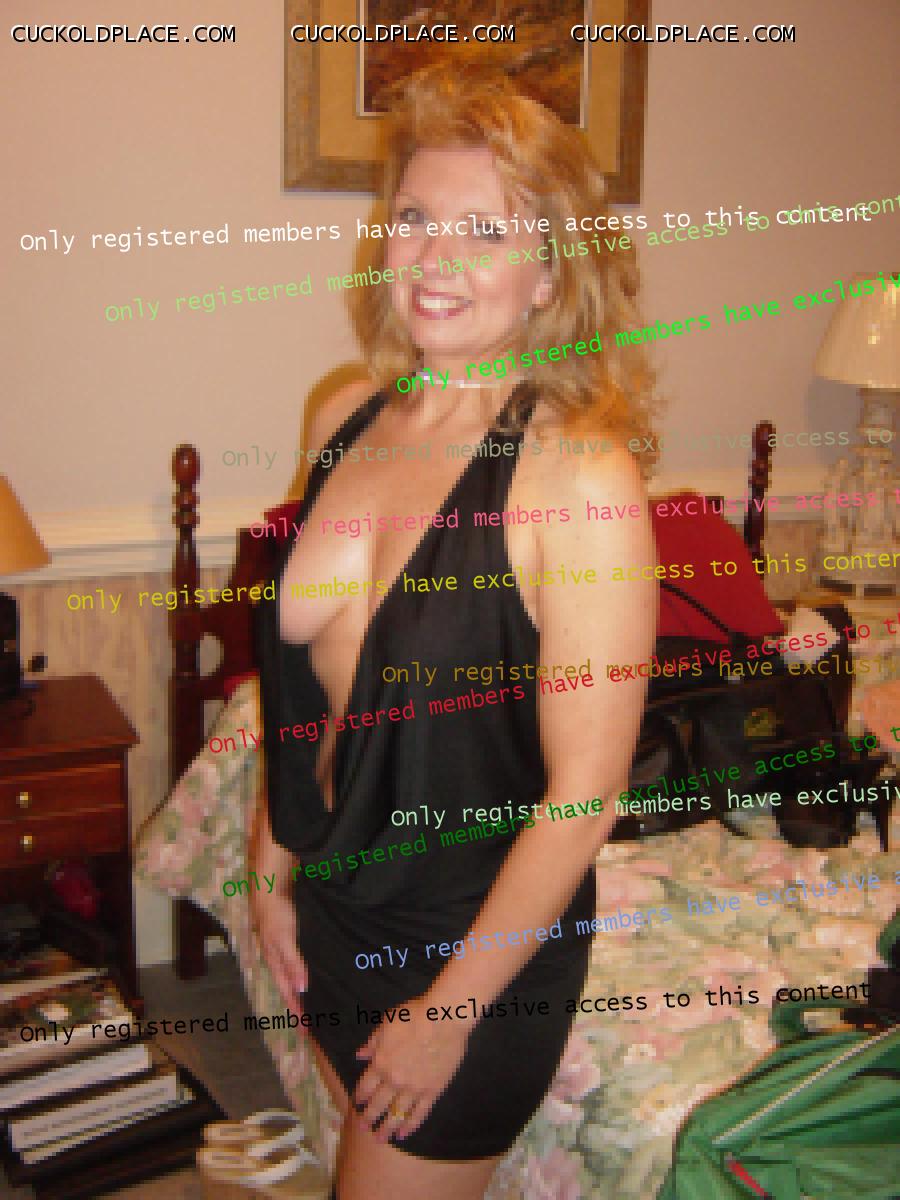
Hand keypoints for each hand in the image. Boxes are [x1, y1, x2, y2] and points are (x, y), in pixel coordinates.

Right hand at [251, 883, 307, 1017]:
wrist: (269, 889)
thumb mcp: (285, 939)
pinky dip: (300, 975)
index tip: (304, 1032)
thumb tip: (302, 988)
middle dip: (297, 1008)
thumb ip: (293, 962)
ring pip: (291, 979)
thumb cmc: (276, 914)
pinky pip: (295, 965)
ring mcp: (281, 951)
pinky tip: (308, 975)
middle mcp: (278, 960)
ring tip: (310, 1006)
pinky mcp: (288, 941)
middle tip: (308, 1027)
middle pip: (289, 990)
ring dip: (300, 993)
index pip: (288, 994)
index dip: (296, 1012)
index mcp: (276, 964)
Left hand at [353, 996, 472, 1142]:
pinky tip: (404, 1134)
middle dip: (369, 1117)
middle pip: (378, 1104)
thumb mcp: (387, 1023)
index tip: (357, 1104)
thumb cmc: (414, 1015)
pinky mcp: (432, 1091)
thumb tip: (359, 1055)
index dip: (360, 1097)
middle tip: (364, 1128)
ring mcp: (414, 1088)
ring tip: (380, 1138)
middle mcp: (394, 1080)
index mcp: (381, 1063)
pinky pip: (419, 1113)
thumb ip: (373, 1042)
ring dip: (387, 1128)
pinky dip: (410, 1125)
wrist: (444, 1019)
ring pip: (397, 1114)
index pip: (365, 1086)